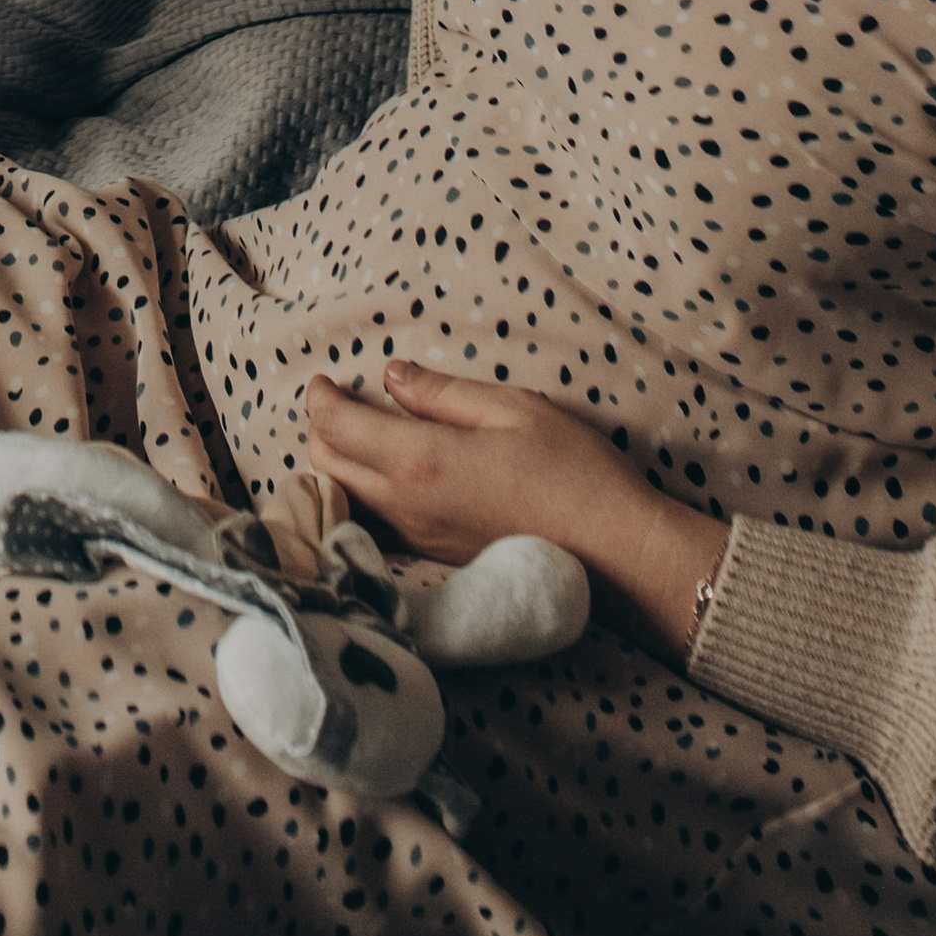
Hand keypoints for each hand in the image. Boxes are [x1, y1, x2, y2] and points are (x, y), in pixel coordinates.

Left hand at [306, 362, 724, 666]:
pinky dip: (360, 497)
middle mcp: (406, 507)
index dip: (320, 399)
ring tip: (355, 434)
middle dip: (319, 430)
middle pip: (326, 467)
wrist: (616, 556)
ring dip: (335, 466)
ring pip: (346, 501)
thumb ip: (442, 394)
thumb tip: (392, 377)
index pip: (336, 427)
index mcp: (418, 462)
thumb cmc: (573, 473)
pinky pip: (375, 526)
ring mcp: (419, 539)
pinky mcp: (437, 558)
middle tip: (335, 401)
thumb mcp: (513, 409)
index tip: (322, 379)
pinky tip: (383, 479)